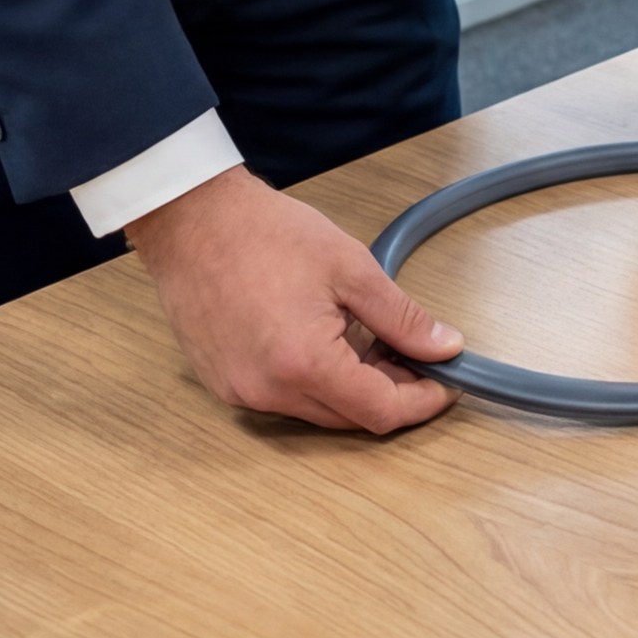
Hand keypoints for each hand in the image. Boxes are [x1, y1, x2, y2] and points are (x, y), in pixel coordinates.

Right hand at [126, 168, 460, 433]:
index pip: (380, 412)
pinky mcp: (224, 383)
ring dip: (351, 387)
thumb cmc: (263, 234)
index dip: (421, 401)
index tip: (445, 382)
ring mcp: (241, 391)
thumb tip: (443, 346)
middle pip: (349, 418)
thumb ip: (402, 317)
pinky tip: (325, 340)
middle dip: (389, 392)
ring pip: (317, 411)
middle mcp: (268, 391)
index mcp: (304, 364)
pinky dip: (314, 381)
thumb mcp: (351, 268)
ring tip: (367, 338)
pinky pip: (283, 398)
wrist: (193, 219)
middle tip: (413, 353)